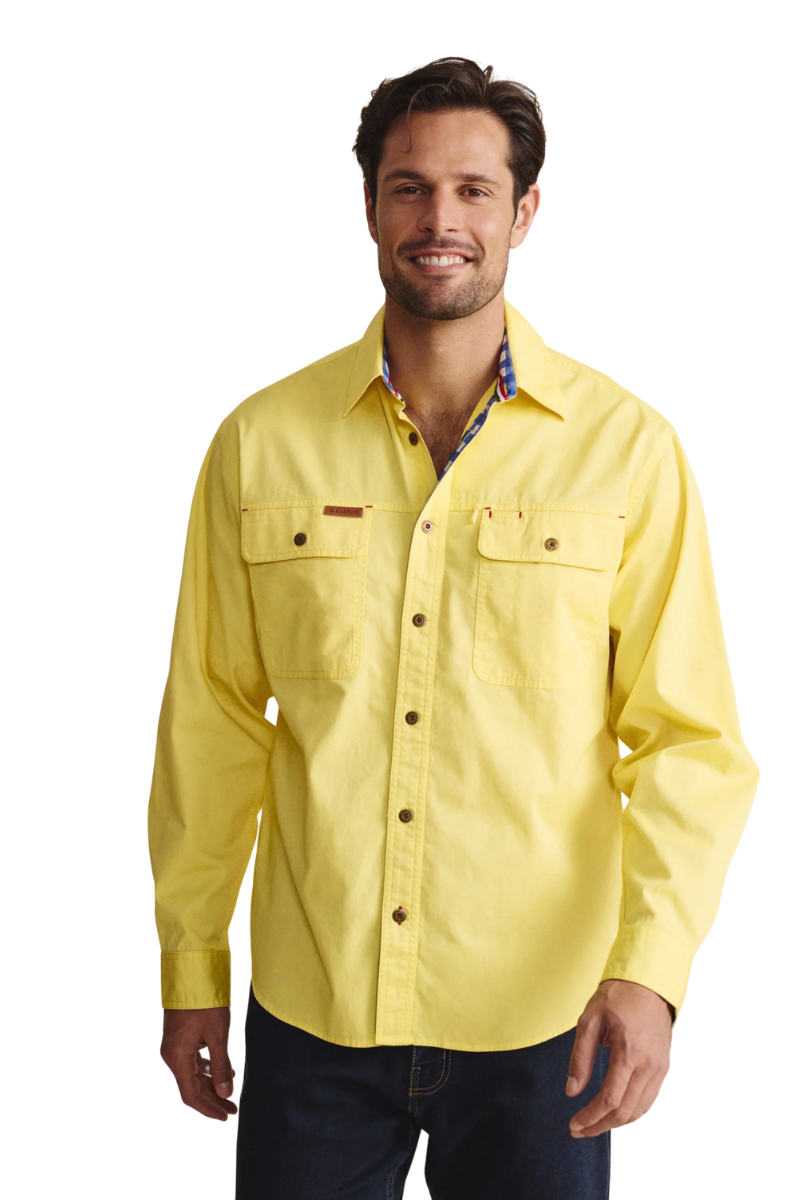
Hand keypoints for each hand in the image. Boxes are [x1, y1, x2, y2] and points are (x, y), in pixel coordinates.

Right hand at [160, 1006, 237, 1120]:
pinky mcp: (178, 1039)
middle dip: (213, 1099)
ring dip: (210, 1085)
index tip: (225, 1116)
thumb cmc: (205, 1002)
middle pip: (191, 1087)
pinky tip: (222, 1070)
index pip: (191, 1095)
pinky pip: (191, 1062)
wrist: (192, 974)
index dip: (208, 1109)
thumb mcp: (218, 1034)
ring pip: (192, 1075)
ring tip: (230, 1091)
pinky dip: (206, 1069)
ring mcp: (173, 1047)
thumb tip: (225, 1094)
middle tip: (232, 1107)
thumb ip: (221, 1065)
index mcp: (177, 1058)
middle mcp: (171, 1055)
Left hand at [565, 979, 671, 1137]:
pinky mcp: (663, 1068)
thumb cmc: (617, 998)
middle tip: (578, 1129)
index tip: (574, 1124)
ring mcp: (659, 1068)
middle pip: (625, 1111)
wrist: (648, 984)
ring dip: (615, 1123)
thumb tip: (571, 1091)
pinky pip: (648, 1100)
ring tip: (592, 1125)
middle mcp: (649, 1064)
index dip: (591, 1117)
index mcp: (629, 1051)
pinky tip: (612, 1112)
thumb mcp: (589, 1020)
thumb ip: (580, 1057)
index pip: (610, 1098)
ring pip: (639, 1110)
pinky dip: (630, 1112)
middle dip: (600, 1125)